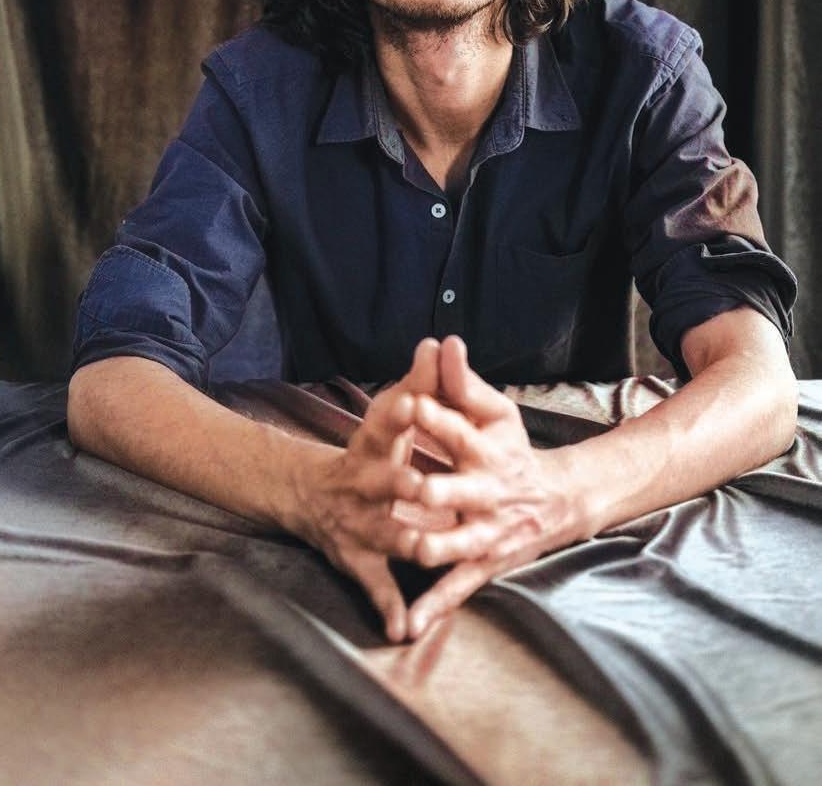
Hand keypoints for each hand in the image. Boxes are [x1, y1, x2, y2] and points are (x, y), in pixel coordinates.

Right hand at [291, 338, 438, 641]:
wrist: (307, 494)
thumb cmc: (368, 450)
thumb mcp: (388, 414)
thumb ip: (418, 382)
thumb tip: (437, 341)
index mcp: (373, 445)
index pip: (384, 423)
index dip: (397, 411)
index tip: (412, 399)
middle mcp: (362, 482)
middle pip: (381, 480)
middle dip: (400, 483)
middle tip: (422, 484)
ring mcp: (359, 524)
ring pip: (384, 533)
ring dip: (402, 541)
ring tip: (424, 550)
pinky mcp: (358, 559)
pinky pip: (375, 585)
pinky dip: (387, 607)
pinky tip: (402, 630)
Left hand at [403, 336, 589, 638]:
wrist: (558, 501)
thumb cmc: (513, 448)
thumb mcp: (494, 411)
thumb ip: (463, 382)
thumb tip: (443, 340)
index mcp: (488, 451)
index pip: (461, 430)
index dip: (438, 416)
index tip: (410, 401)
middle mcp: (489, 493)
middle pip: (464, 491)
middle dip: (439, 489)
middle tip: (412, 486)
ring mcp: (487, 532)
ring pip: (462, 543)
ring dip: (439, 546)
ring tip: (414, 550)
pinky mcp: (483, 564)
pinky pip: (457, 587)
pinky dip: (435, 607)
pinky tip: (409, 626)